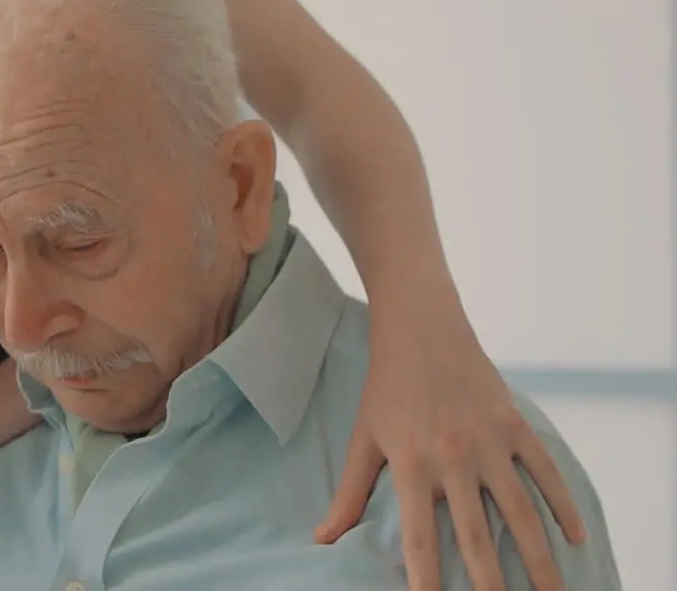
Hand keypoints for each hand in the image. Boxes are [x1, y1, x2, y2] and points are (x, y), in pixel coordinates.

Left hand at [315, 294, 586, 590]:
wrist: (421, 328)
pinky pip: (544, 471)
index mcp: (411, 466)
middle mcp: (452, 458)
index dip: (426, 582)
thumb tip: (321, 539)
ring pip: (521, 512)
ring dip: (540, 559)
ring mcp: (488, 442)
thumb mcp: (364, 439)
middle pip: (477, 537)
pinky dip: (562, 505)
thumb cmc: (386, 388)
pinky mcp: (514, 424)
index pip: (419, 540)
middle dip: (491, 585)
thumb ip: (349, 494)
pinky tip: (573, 539)